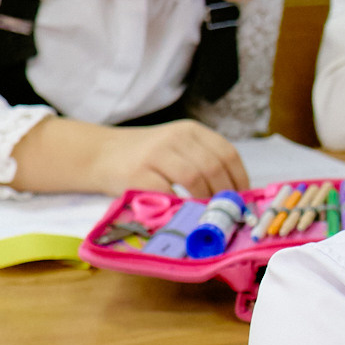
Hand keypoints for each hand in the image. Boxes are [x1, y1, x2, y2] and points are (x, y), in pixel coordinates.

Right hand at [87, 120, 248, 197]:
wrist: (102, 154)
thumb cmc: (147, 157)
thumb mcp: (178, 149)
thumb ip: (204, 162)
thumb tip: (236, 196)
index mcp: (191, 131)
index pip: (227, 153)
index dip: (239, 179)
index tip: (241, 199)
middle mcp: (175, 138)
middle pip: (213, 167)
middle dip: (224, 194)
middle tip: (224, 212)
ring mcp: (155, 154)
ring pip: (194, 179)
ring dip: (204, 201)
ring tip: (205, 213)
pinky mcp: (138, 174)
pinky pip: (168, 193)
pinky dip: (180, 206)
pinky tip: (183, 213)